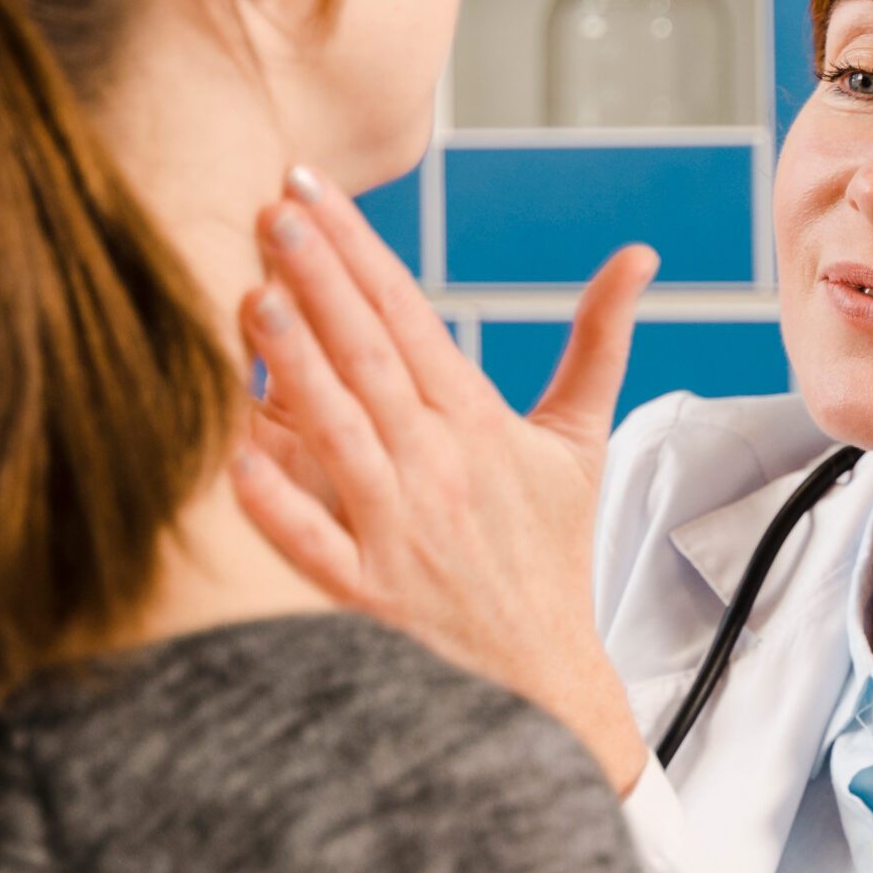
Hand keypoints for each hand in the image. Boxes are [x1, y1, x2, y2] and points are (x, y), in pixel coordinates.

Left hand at [230, 166, 659, 794]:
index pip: (410, 317)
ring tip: (253, 295)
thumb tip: (639, 257)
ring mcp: (403, 532)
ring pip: (342, 432)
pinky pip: (314, 544)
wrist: (546, 682)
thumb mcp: (580, 445)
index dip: (359, 249)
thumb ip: (598, 344)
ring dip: (297, 363)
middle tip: (272, 209)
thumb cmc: (548, 557)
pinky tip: (232, 452)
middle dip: (322, 279)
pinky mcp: (370, 596)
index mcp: (479, 425)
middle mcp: (440, 469)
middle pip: (373, 358)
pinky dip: (277, 503)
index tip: (309, 189)